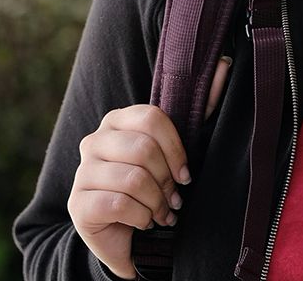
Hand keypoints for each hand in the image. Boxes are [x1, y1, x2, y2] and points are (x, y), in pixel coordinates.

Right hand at [67, 56, 231, 278]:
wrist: (129, 239)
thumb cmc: (155, 190)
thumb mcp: (179, 151)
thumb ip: (202, 107)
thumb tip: (225, 63)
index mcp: (117, 121)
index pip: (151, 118)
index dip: (175, 150)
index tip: (185, 174)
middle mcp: (94, 141)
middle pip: (143, 149)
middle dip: (166, 181)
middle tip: (172, 199)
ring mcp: (82, 172)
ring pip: (133, 179)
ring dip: (156, 204)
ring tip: (160, 214)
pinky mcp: (77, 203)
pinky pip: (118, 204)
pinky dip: (140, 218)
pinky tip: (142, 223)